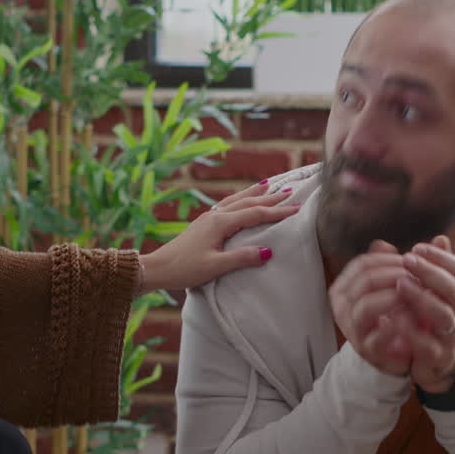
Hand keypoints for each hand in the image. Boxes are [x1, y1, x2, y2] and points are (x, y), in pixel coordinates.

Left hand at [138, 180, 298, 291]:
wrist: (158, 268)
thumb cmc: (185, 269)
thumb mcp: (215, 266)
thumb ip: (242, 258)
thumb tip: (268, 250)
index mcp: (220, 223)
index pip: (255, 214)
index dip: (277, 212)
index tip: (297, 207)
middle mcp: (215, 215)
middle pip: (247, 202)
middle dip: (269, 198)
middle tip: (289, 192)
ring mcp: (207, 218)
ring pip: (236, 200)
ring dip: (254, 193)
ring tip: (268, 185)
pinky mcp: (202, 224)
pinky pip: (227, 205)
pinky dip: (240, 199)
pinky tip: (240, 200)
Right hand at [328, 240, 415, 375]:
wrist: (393, 353)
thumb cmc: (391, 313)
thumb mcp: (388, 286)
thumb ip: (386, 264)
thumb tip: (384, 245)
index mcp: (344, 287)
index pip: (362, 264)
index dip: (389, 259)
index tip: (412, 260)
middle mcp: (342, 307)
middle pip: (365, 281)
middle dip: (395, 276)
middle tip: (418, 277)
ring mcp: (352, 328)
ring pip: (366, 306)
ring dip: (394, 298)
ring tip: (415, 294)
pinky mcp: (366, 349)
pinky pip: (376, 334)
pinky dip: (395, 324)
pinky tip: (411, 315)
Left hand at [396, 236, 454, 391]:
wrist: (441, 364)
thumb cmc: (436, 322)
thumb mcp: (438, 293)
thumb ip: (437, 268)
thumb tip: (440, 238)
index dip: (442, 258)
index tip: (418, 246)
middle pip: (454, 291)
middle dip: (431, 273)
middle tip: (408, 259)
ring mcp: (452, 336)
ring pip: (444, 316)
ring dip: (422, 298)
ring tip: (401, 284)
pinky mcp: (437, 356)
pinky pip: (428, 344)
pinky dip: (412, 331)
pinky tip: (395, 317)